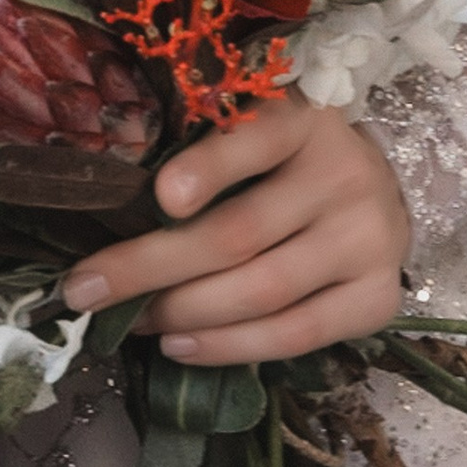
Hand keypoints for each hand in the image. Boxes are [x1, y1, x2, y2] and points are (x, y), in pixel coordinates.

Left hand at [59, 102, 410, 366]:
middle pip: (239, 232)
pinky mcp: (378, 299)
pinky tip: (181, 346)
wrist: (381, 190)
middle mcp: (344, 176)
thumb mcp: (254, 129)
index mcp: (305, 119)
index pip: (256, 138)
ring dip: (185, 312)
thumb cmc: (287, 157)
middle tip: (85, 290)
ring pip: (264, 289)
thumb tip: (111, 204)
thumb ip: (201, 151)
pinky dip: (231, 346)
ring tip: (132, 320)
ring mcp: (368, 241)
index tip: (161, 197)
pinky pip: (297, 334)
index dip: (209, 168)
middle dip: (152, 266)